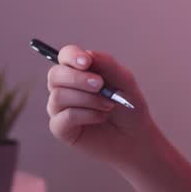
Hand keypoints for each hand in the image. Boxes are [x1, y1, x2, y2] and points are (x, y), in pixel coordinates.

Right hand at [45, 45, 159, 169]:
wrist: (135, 137)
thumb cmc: (128, 107)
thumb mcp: (123, 80)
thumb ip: (106, 64)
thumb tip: (87, 54)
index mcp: (78, 71)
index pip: (65, 56)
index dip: (72, 56)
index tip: (87, 63)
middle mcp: (65, 88)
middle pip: (55, 75)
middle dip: (78, 78)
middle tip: (100, 85)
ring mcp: (60, 108)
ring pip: (58, 96)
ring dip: (88, 99)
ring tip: (108, 106)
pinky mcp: (60, 128)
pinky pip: (65, 116)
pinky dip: (87, 115)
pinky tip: (101, 117)